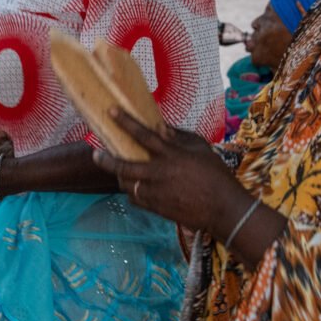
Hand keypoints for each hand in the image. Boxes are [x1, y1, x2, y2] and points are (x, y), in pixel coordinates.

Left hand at [91, 108, 246, 235]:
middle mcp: (159, 174)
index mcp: (171, 155)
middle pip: (123, 166)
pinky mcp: (156, 208)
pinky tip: (135, 185)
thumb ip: (179, 136)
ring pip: (126, 184)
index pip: (143, 135)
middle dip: (106, 160)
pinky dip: (132, 191)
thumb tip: (160, 127)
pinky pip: (135, 199)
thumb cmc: (216, 174)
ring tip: (119, 169)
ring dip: (121, 176)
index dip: (126, 122)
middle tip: (97, 154)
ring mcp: (156, 193)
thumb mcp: (201, 148)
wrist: (223, 209)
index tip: (111, 111)